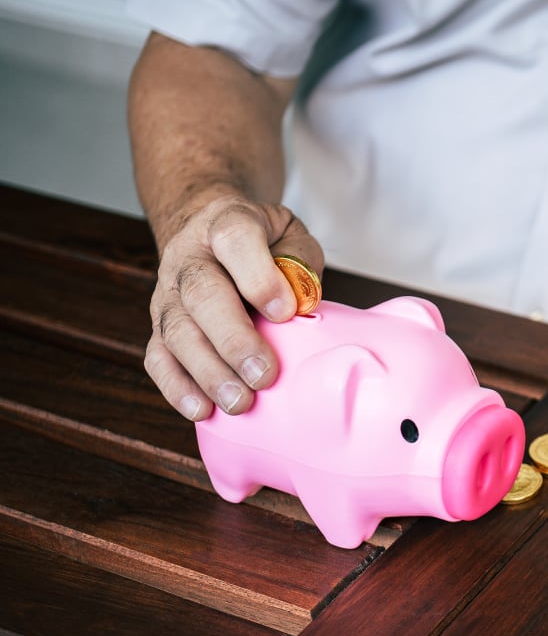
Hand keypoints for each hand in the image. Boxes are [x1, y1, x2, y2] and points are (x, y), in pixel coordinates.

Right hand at [144, 192, 323, 420]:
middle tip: (263, 375)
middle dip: (233, 340)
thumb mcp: (289, 234)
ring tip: (239, 402)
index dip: (259, 278)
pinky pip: (158, 358)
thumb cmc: (262, 242)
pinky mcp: (158, 327)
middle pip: (202, 295)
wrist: (207, 231)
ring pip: (177, 332)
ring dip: (208, 372)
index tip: (285, 312)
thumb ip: (299, 261)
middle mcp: (188, 258)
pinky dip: (177, 387)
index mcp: (226, 225)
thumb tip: (301, 305)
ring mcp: (168, 294)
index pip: (236, 241)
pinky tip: (201, 409)